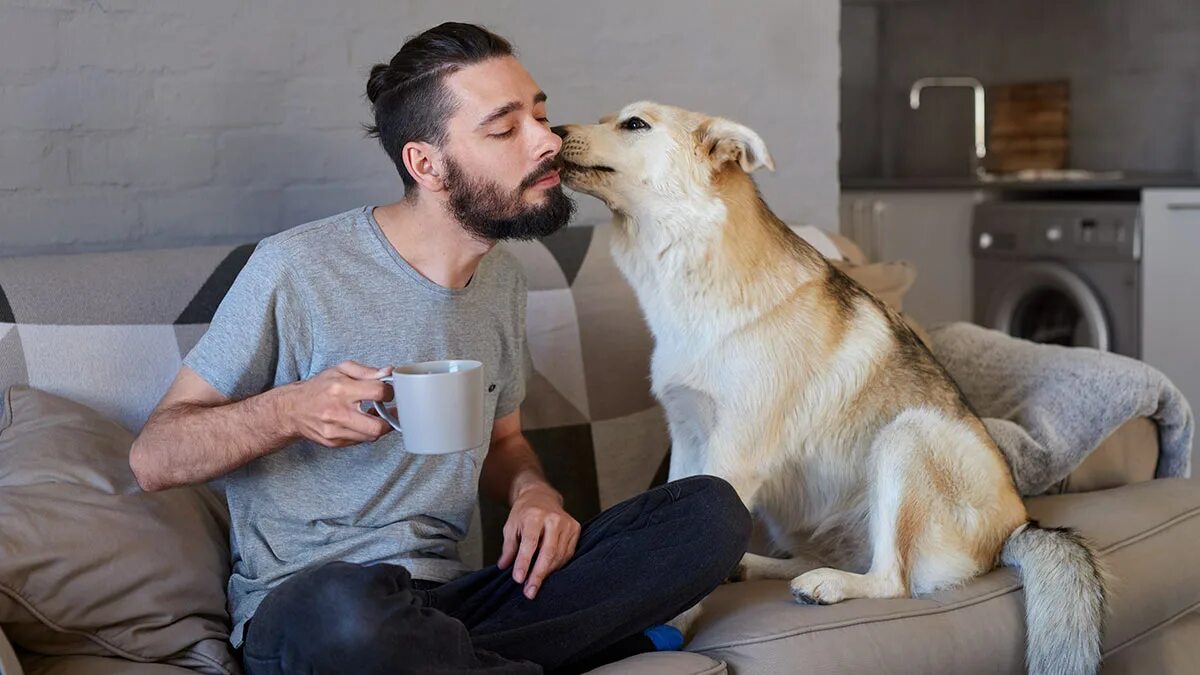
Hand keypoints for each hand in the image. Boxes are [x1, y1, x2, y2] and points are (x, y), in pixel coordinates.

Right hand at [285, 360, 393, 447]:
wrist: (292, 409)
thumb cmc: (318, 388)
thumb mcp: (340, 370)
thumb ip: (366, 371)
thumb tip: (388, 372)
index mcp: (341, 389)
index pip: (378, 392)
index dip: (390, 392)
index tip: (389, 392)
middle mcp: (337, 412)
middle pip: (377, 426)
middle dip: (389, 419)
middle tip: (389, 411)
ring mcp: (335, 430)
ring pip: (370, 436)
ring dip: (378, 427)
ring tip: (375, 416)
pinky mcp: (334, 442)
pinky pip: (360, 441)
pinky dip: (365, 432)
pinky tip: (362, 422)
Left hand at [497, 483, 579, 599]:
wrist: (542, 496)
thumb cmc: (524, 513)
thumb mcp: (510, 526)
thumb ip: (509, 547)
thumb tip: (504, 566)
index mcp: (535, 515)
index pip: (530, 543)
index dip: (524, 562)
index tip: (518, 579)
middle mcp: (554, 519)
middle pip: (548, 552)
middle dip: (538, 574)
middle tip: (530, 592)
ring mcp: (567, 524)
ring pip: (559, 556)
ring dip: (547, 573)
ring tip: (535, 585)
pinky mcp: (575, 529)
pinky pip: (567, 554)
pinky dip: (556, 566)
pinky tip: (547, 573)